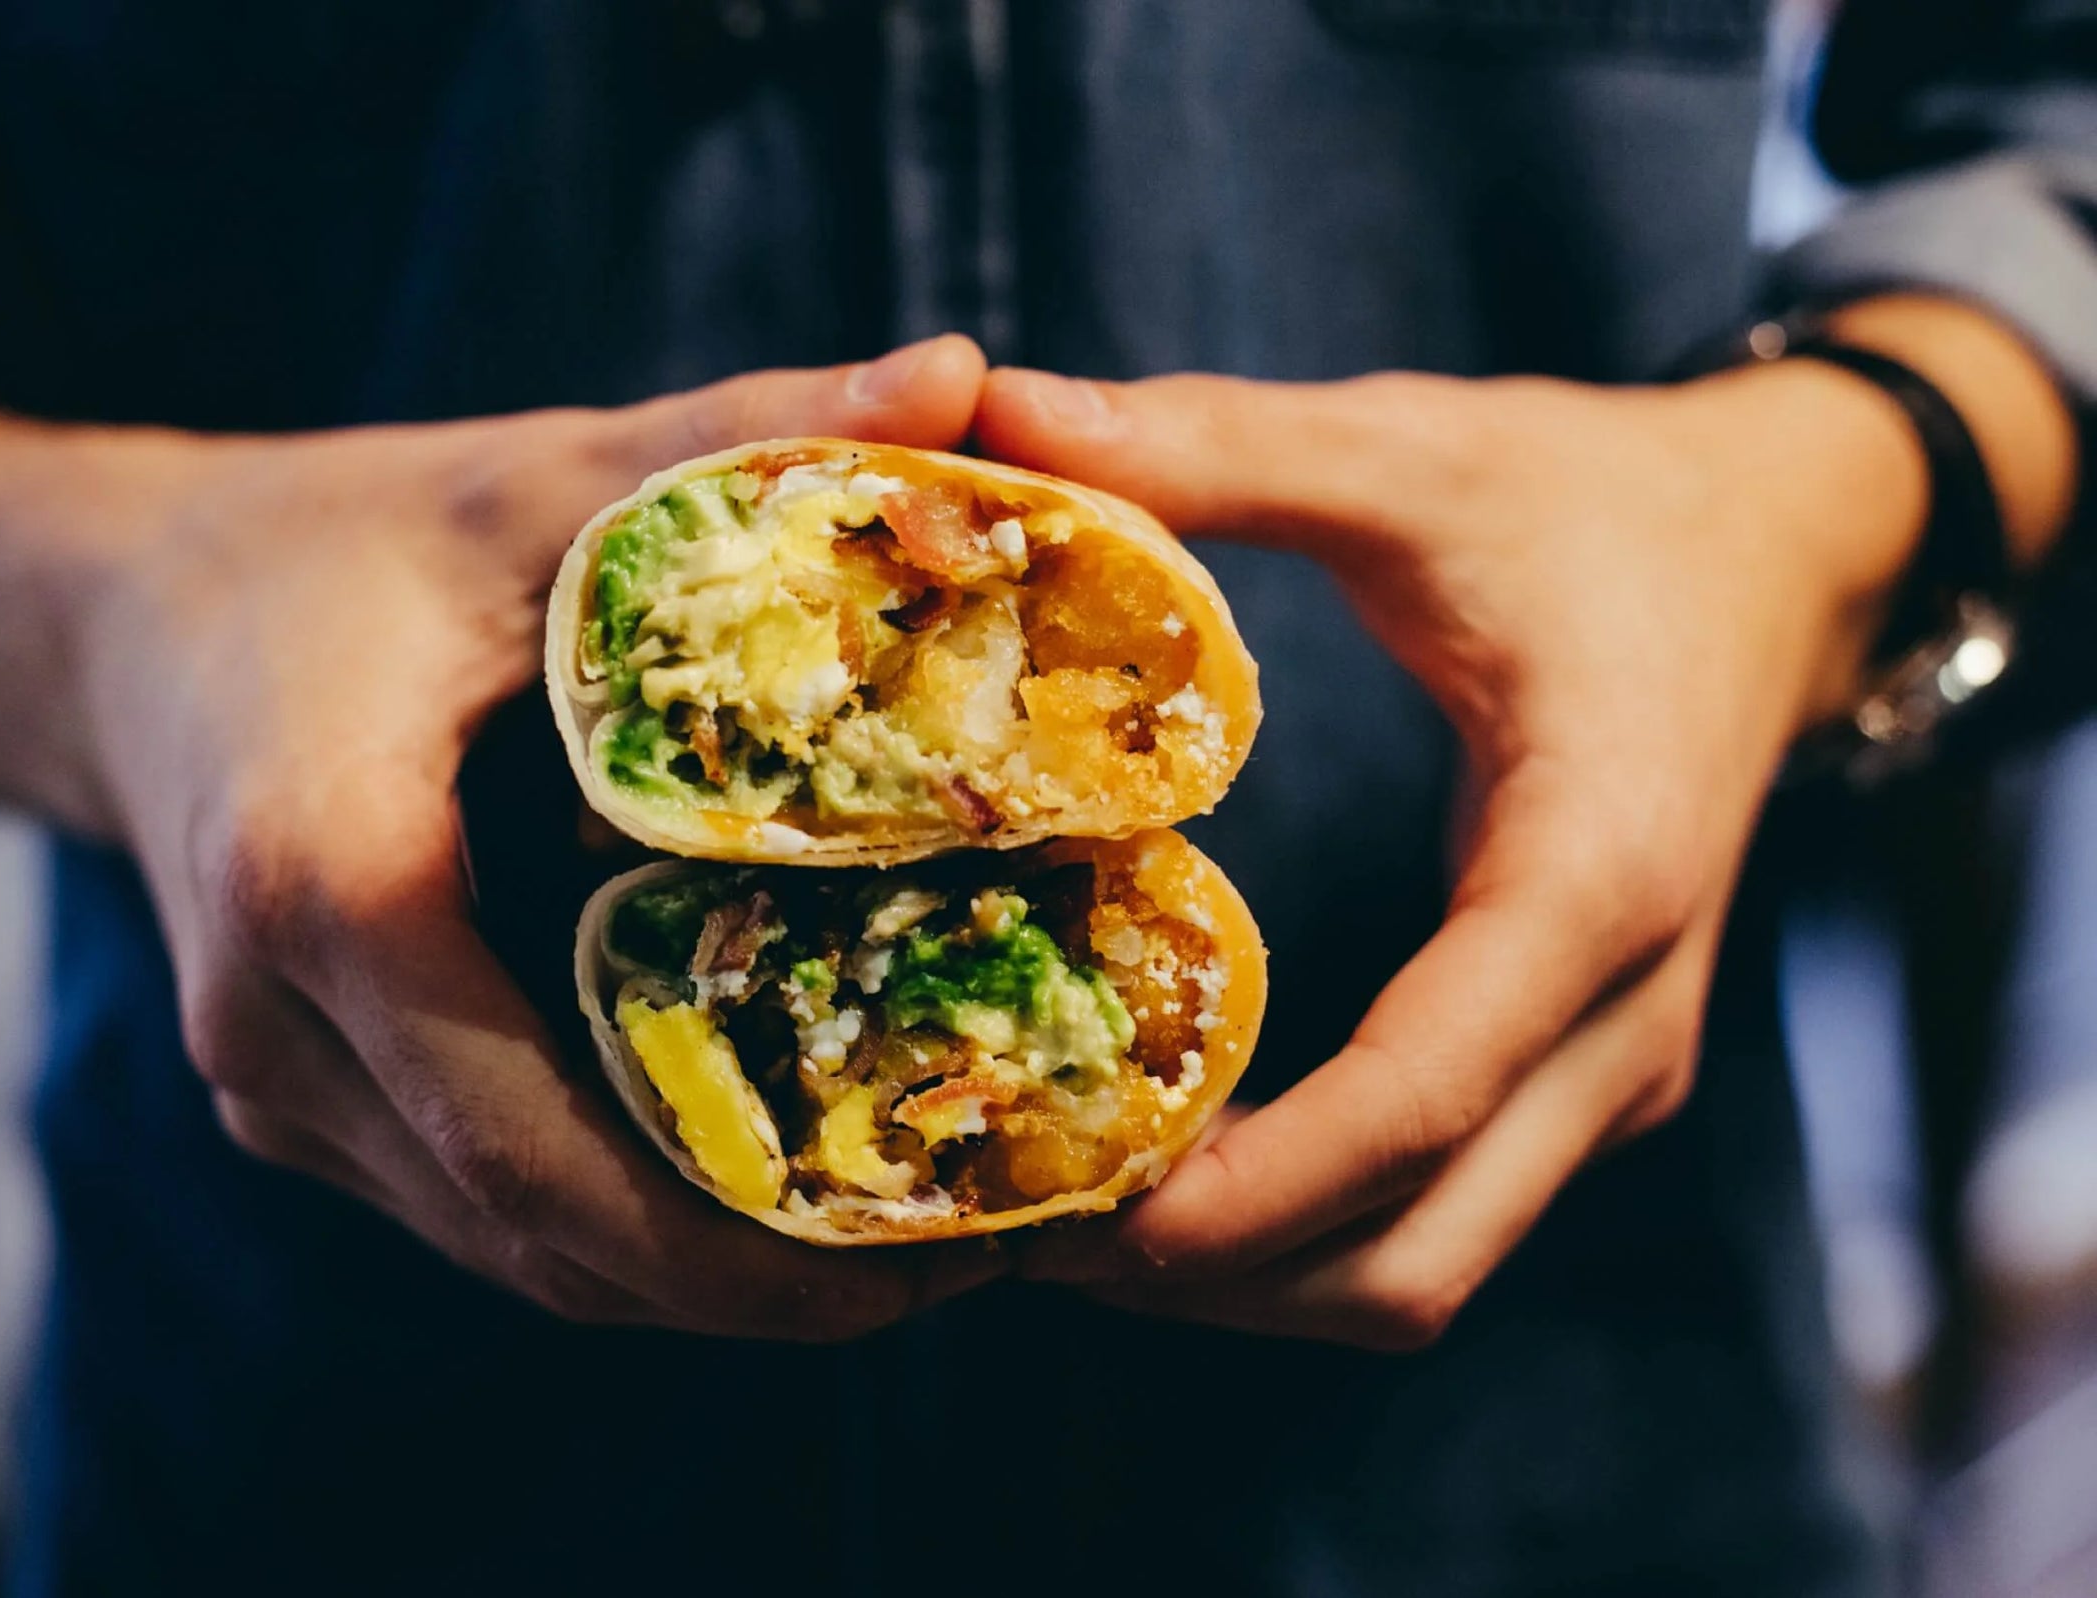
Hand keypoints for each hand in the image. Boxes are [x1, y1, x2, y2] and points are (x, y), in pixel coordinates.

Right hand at [51, 334, 998, 1337]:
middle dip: (756, 1285)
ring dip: (696, 1284)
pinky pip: (475, 1210)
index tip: (920, 1246)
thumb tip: (959, 378)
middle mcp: (276, 1027)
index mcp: (325, 879)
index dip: (735, 1226)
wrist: (111, 626)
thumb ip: (736, 440)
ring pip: (511, 1251)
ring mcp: (273, 1089)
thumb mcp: (526, 481)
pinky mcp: (292, 1105)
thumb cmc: (326, 546)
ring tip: (897, 1256)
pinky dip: (618, 1237)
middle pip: (541, 1232)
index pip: (535, 1129)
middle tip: (963, 1270)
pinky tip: (760, 1202)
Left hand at [974, 356, 1935, 1344]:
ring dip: (1251, 1277)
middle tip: (1020, 1220)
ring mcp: (1611, 1069)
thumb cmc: (1596, 507)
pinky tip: (1169, 1163)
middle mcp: (1619, 1017)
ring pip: (1425, 1268)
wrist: (1774, 558)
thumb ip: (1215, 444)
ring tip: (1064, 1208)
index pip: (1418, 1098)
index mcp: (1593, 875)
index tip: (1081, 1211)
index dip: (1247, 1185)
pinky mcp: (1580, 1076)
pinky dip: (1303, 1234)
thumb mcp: (1413, 456)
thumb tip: (992, 409)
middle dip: (1218, 1273)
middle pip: (1415, 1252)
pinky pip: (1438, 1218)